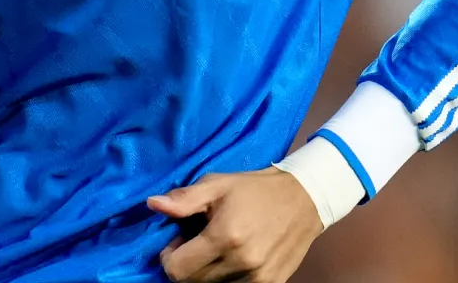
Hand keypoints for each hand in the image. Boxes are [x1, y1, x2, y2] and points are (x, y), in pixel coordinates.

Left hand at [148, 168, 324, 281]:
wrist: (304, 199)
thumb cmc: (255, 190)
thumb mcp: (217, 185)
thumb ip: (184, 199)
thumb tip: (152, 204)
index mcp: (224, 237)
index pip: (176, 270)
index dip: (170, 256)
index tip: (180, 241)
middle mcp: (241, 263)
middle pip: (192, 282)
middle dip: (188, 264)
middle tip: (199, 242)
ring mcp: (258, 279)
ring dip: (208, 272)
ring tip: (219, 248)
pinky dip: (228, 278)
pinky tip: (235, 257)